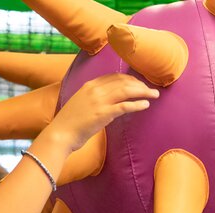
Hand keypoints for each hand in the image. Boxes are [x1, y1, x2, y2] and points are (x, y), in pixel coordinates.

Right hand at [40, 73, 158, 154]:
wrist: (60, 134)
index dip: (130, 79)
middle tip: (151, 90)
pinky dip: (137, 104)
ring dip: (143, 92)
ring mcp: (99, 101)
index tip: (140, 83)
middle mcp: (95, 90)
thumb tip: (110, 101)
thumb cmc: (70, 123)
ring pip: (126, 91)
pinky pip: (125, 106)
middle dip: (140, 84)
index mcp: (89, 85)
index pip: (114, 77)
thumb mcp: (81, 103)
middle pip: (123, 81)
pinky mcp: (103, 114)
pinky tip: (146, 105)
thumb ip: (94, 99)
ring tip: (154, 95)